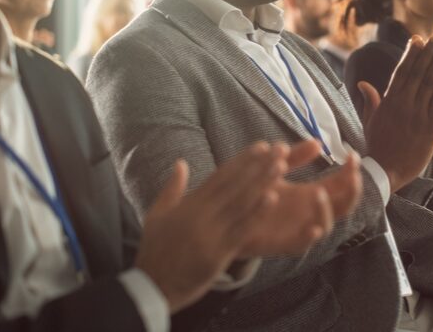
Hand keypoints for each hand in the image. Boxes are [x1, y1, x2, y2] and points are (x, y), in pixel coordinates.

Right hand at [135, 141, 351, 312]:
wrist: (151, 287)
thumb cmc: (155, 250)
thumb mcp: (156, 215)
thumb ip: (172, 188)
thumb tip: (180, 162)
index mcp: (189, 204)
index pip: (220, 176)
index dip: (242, 160)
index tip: (261, 146)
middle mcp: (201, 215)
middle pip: (235, 185)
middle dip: (258, 166)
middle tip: (279, 150)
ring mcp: (211, 234)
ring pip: (242, 203)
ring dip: (263, 183)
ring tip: (282, 166)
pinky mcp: (218, 254)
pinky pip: (242, 229)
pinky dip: (258, 213)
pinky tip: (273, 198)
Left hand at [238, 141, 362, 257]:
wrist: (228, 217)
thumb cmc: (256, 192)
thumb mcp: (276, 168)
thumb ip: (295, 157)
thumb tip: (318, 142)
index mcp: (313, 193)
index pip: (342, 184)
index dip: (351, 171)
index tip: (352, 154)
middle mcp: (311, 212)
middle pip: (343, 205)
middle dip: (352, 190)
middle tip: (352, 174)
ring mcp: (299, 228)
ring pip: (326, 226)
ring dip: (326, 210)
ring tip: (319, 192)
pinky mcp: (283, 243)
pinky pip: (302, 245)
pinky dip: (310, 237)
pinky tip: (312, 228)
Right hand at [358, 36, 432, 192]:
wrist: (384, 171)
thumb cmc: (377, 147)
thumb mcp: (370, 121)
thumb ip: (370, 100)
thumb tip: (362, 83)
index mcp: (388, 101)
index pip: (401, 72)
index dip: (410, 54)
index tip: (417, 40)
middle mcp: (402, 103)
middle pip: (417, 72)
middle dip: (427, 53)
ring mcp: (416, 114)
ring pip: (429, 82)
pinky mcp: (430, 126)